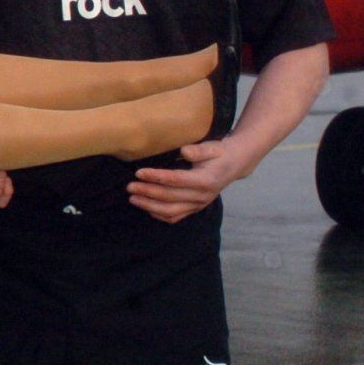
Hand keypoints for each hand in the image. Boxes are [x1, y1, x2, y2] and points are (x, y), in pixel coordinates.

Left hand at [128, 138, 246, 222]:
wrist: (233, 165)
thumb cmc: (218, 153)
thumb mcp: (212, 147)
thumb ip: (198, 150)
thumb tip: (184, 151)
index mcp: (205, 180)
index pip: (176, 180)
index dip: (156, 177)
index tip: (139, 172)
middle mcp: (202, 196)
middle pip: (169, 197)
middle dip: (147, 192)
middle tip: (129, 187)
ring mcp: (198, 205)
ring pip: (171, 211)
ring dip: (149, 206)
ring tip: (133, 198)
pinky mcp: (195, 209)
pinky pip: (176, 217)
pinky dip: (160, 215)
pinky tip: (147, 209)